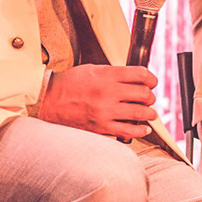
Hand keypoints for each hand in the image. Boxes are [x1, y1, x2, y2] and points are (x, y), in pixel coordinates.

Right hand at [38, 65, 158, 139]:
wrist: (49, 101)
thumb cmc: (70, 84)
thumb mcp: (93, 69)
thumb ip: (115, 73)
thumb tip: (136, 79)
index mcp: (107, 75)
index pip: (141, 75)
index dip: (152, 79)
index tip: (152, 83)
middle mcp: (108, 92)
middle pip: (144, 94)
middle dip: (150, 96)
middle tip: (148, 98)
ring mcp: (106, 111)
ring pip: (141, 113)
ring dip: (149, 113)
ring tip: (148, 113)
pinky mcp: (102, 127)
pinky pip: (129, 131)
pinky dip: (140, 130)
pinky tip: (143, 128)